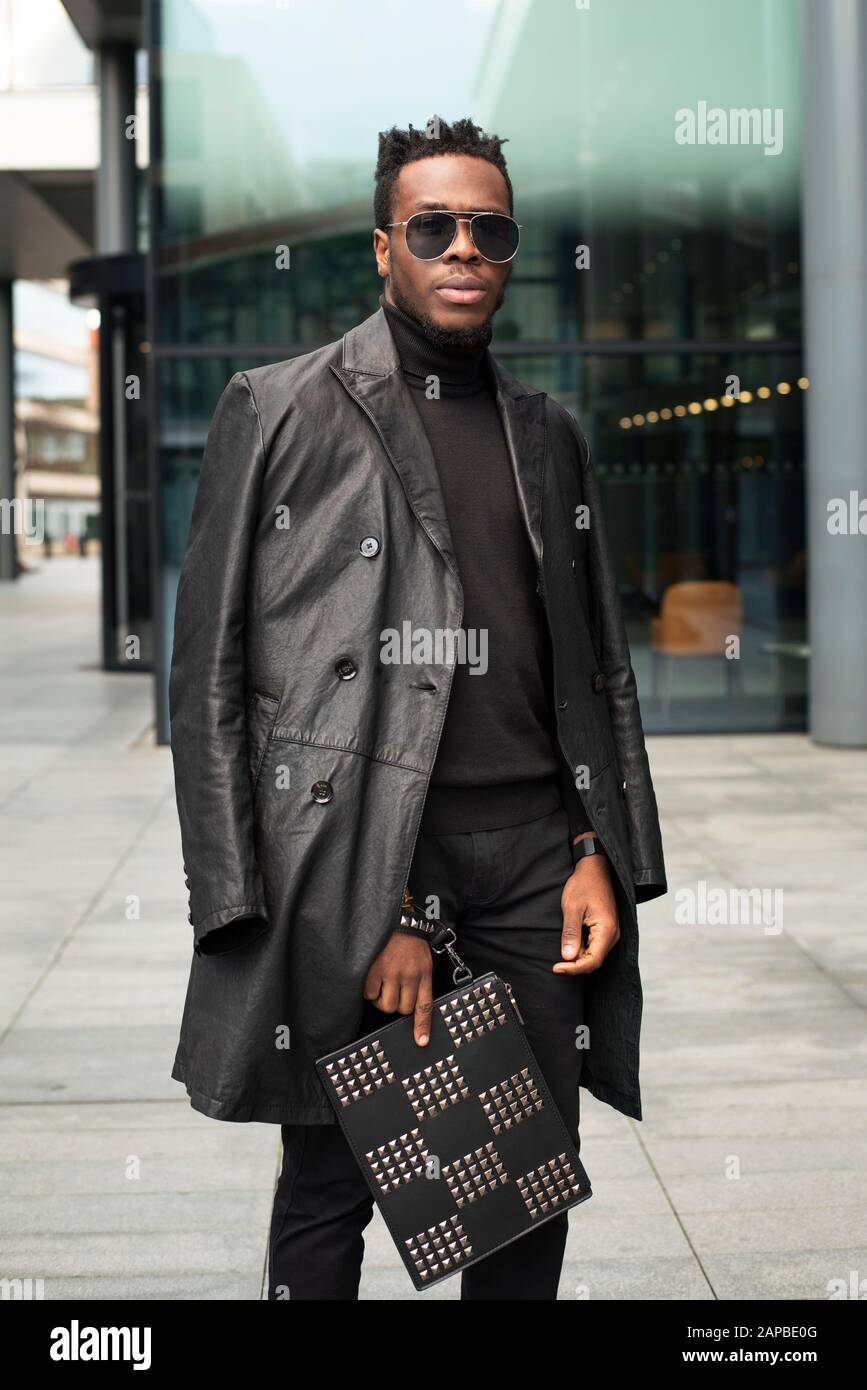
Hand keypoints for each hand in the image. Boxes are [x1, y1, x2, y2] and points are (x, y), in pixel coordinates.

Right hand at [363, 932, 433, 1045]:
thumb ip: (420, 981)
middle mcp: (410, 975)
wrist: (397, 919)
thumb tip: (412, 1005)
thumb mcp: (423, 960)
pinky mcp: (375, 970)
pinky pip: (370, 994)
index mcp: (424, 974)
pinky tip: (372, 978)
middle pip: (403, 1010)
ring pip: (387, 1005)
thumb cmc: (410, 942)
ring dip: (382, 1000)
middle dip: (396, 1005)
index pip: (424, 1006)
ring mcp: (392, 973)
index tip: (421, 1042)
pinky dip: (369, 991)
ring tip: (381, 986)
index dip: (422, 1026)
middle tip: (392, 993)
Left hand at [554, 854, 619, 974]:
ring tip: (562, 950)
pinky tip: (570, 943)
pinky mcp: (607, 929)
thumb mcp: (572, 908)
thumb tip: (567, 958)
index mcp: (606, 930)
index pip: (592, 961)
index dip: (574, 969)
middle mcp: (613, 934)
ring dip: (578, 957)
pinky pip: (595, 946)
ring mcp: (612, 932)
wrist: (595, 869)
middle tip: (556, 963)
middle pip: (594, 961)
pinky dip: (582, 949)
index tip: (556, 968)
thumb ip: (570, 934)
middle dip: (575, 965)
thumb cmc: (584, 884)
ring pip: (595, 955)